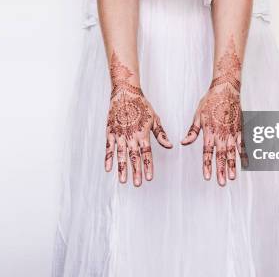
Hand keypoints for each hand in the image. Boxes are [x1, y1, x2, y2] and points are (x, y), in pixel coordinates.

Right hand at [105, 53, 171, 185]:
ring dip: (122, 168)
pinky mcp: (110, 132)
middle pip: (134, 158)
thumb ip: (161, 134)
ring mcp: (120, 135)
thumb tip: (170, 145)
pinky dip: (108, 158)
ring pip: (121, 155)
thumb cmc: (142, 105)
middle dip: (136, 172)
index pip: (146, 154)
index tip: (149, 178)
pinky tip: (108, 168)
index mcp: (143, 134)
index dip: (148, 166)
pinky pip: (108, 148)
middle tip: (137, 184)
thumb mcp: (155, 119)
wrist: (126, 93)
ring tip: (123, 181)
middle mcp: (131, 136)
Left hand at [181, 39, 245, 185]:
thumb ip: (192, 132)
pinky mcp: (240, 129)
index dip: (207, 165)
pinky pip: (242, 145)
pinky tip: (244, 165)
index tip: (207, 177)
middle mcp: (222, 134)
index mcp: (209, 132)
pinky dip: (244, 155)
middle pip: (221, 156)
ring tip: (232, 177)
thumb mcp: (197, 115)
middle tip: (222, 183)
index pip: (207, 152)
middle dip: (221, 171)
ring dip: (232, 166)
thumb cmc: (210, 102)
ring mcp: (232, 132)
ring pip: (232, 153)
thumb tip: (183, 143)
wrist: (226, 90)